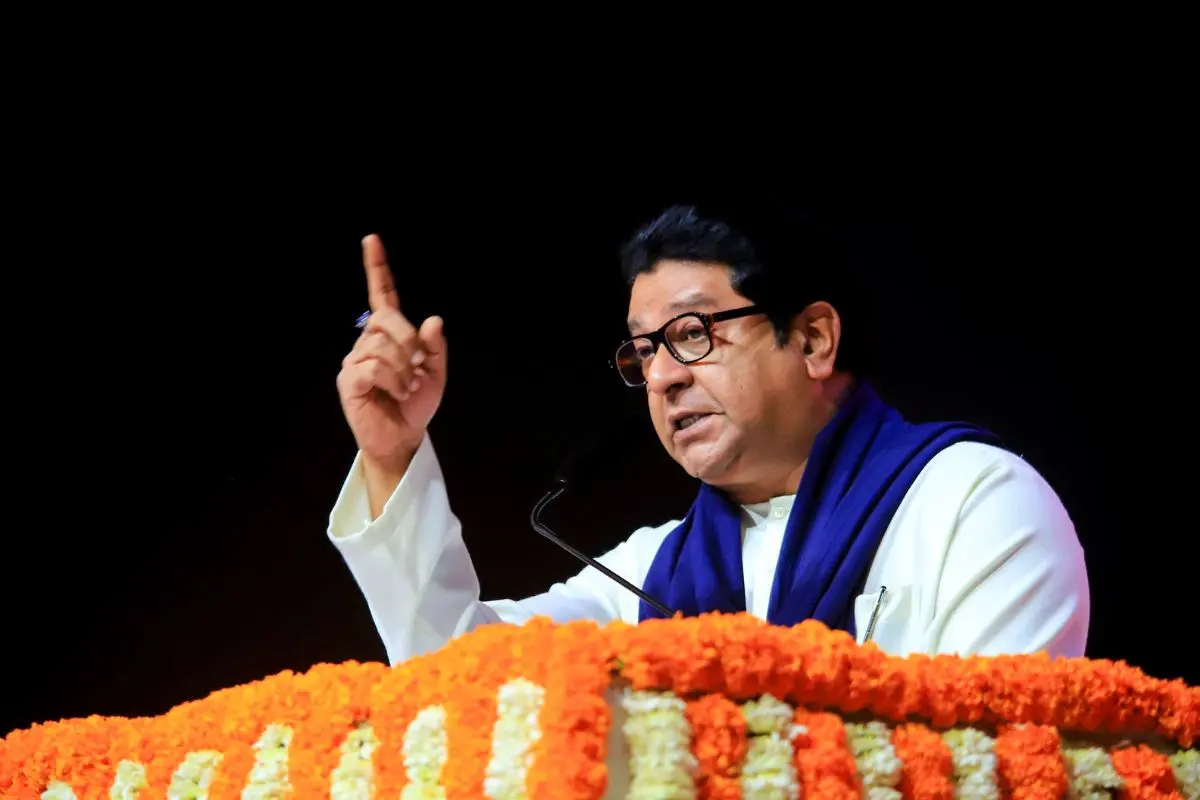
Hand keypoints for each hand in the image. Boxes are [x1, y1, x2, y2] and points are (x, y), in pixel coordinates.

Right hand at [337, 234, 446, 473]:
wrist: (403, 437)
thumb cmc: (416, 404)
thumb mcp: (435, 373)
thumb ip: (434, 347)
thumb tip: (432, 320)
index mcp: (389, 334)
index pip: (381, 295)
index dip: (376, 268)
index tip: (372, 239)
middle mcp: (367, 341)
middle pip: (386, 320)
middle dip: (409, 342)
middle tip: (418, 368)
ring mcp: (355, 360)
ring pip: (381, 346)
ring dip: (403, 369)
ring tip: (408, 387)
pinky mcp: (349, 380)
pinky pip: (372, 367)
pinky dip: (392, 380)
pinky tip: (396, 392)